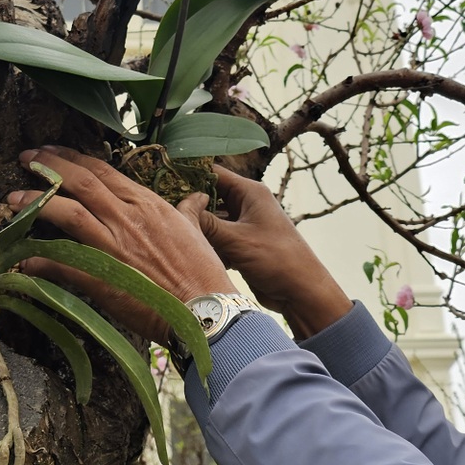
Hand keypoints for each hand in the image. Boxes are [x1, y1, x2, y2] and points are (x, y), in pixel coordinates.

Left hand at [8, 146, 233, 342]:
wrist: (205, 309)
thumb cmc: (203, 271)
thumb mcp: (196, 232)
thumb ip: (189, 211)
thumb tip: (195, 198)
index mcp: (146, 204)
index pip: (102, 170)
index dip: (72, 157)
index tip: (51, 150)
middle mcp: (126, 218)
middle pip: (80, 182)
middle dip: (48, 166)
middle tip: (26, 157)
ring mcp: (112, 246)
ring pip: (66, 213)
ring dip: (36, 203)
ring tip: (12, 198)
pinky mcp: (102, 278)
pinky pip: (63, 263)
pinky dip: (40, 259)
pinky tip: (24, 257)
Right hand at [180, 165, 352, 339]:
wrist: (302, 291)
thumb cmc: (276, 259)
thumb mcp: (237, 240)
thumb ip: (207, 224)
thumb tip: (180, 210)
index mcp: (250, 192)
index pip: (213, 172)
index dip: (189, 174)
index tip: (162, 178)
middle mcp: (247, 204)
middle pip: (210, 197)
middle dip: (191, 205)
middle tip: (163, 211)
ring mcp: (245, 225)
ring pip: (212, 220)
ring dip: (198, 228)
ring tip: (173, 232)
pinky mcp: (242, 244)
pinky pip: (218, 238)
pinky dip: (208, 244)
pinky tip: (193, 252)